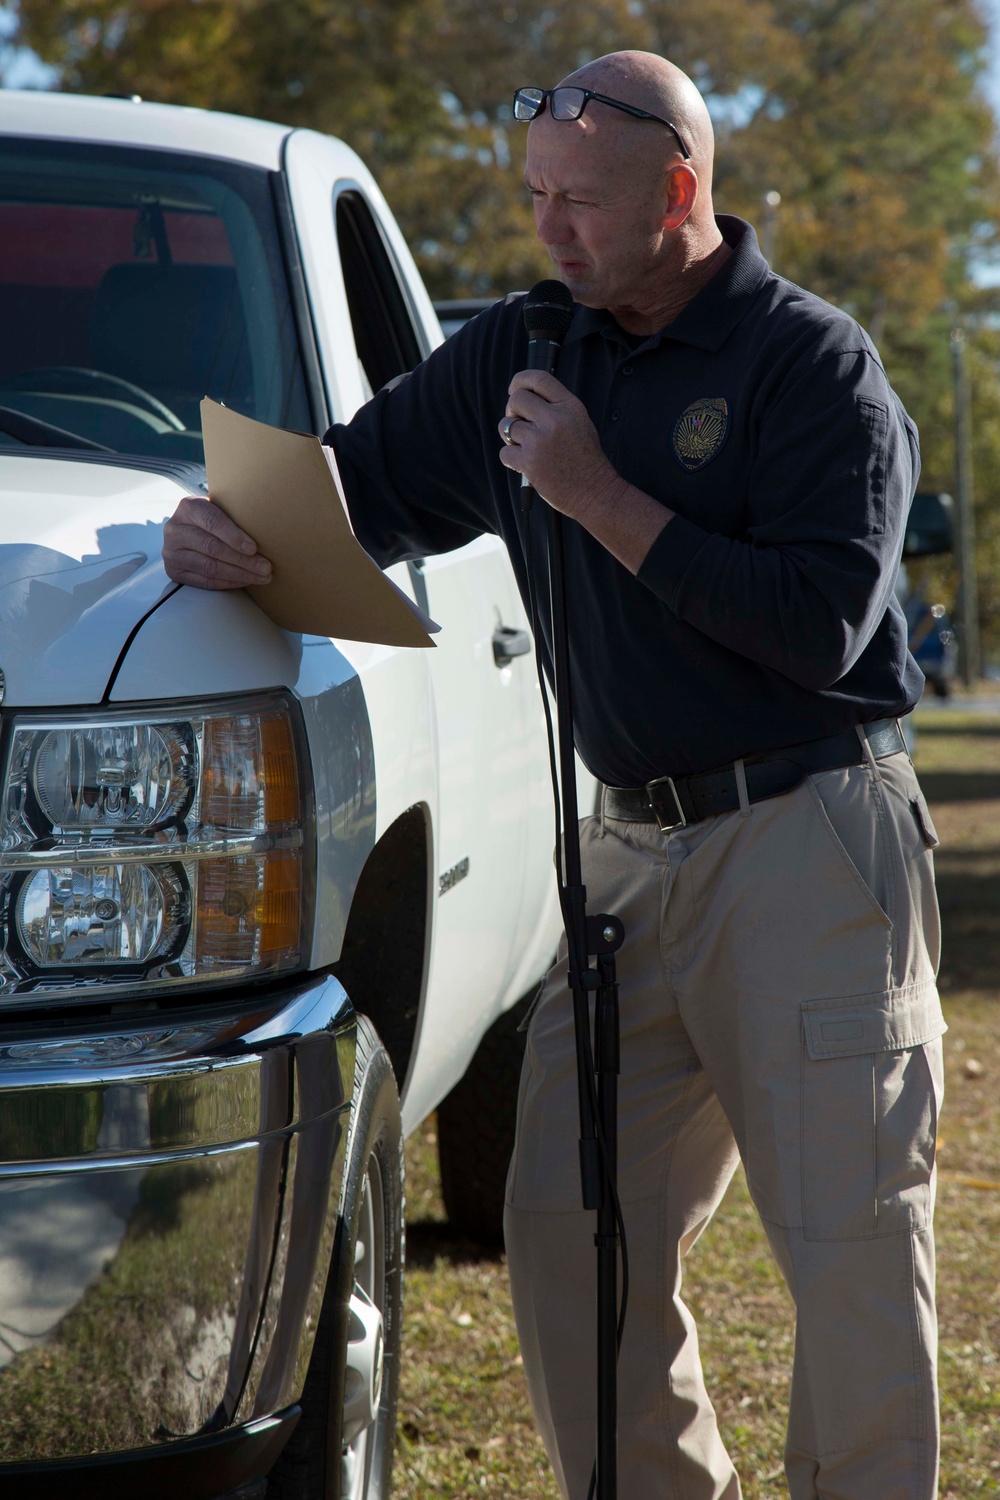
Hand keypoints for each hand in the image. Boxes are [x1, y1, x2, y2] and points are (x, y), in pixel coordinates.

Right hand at [162, 496, 272, 588]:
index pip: (212, 521)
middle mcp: (175, 529)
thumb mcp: (219, 508)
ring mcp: (172, 552)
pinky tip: (246, 581)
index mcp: (188, 508)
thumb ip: (234, 515)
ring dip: (239, 574)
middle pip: (212, 548)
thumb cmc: (212, 518)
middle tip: (266, 567)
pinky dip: (229, 582)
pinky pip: (205, 581)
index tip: (254, 548)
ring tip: (261, 577)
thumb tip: (266, 532)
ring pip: (210, 567)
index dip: (234, 536)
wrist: (187, 530)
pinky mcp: (174, 571)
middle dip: (243, 560)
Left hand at [497, 369, 618, 520]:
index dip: (520, 380)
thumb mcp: (580, 422)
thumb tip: (526, 399)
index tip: (514, 388)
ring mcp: (540, 440)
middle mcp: (554, 419)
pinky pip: (504, 451)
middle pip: (516, 399)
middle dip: (512, 411)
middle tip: (521, 425)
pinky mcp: (528, 461)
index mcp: (570, 406)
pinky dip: (511, 458)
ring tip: (527, 447)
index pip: (539, 379)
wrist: (594, 491)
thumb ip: (557, 407)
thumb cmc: (586, 459)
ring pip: (506, 425)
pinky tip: (526, 464)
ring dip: (511, 437)